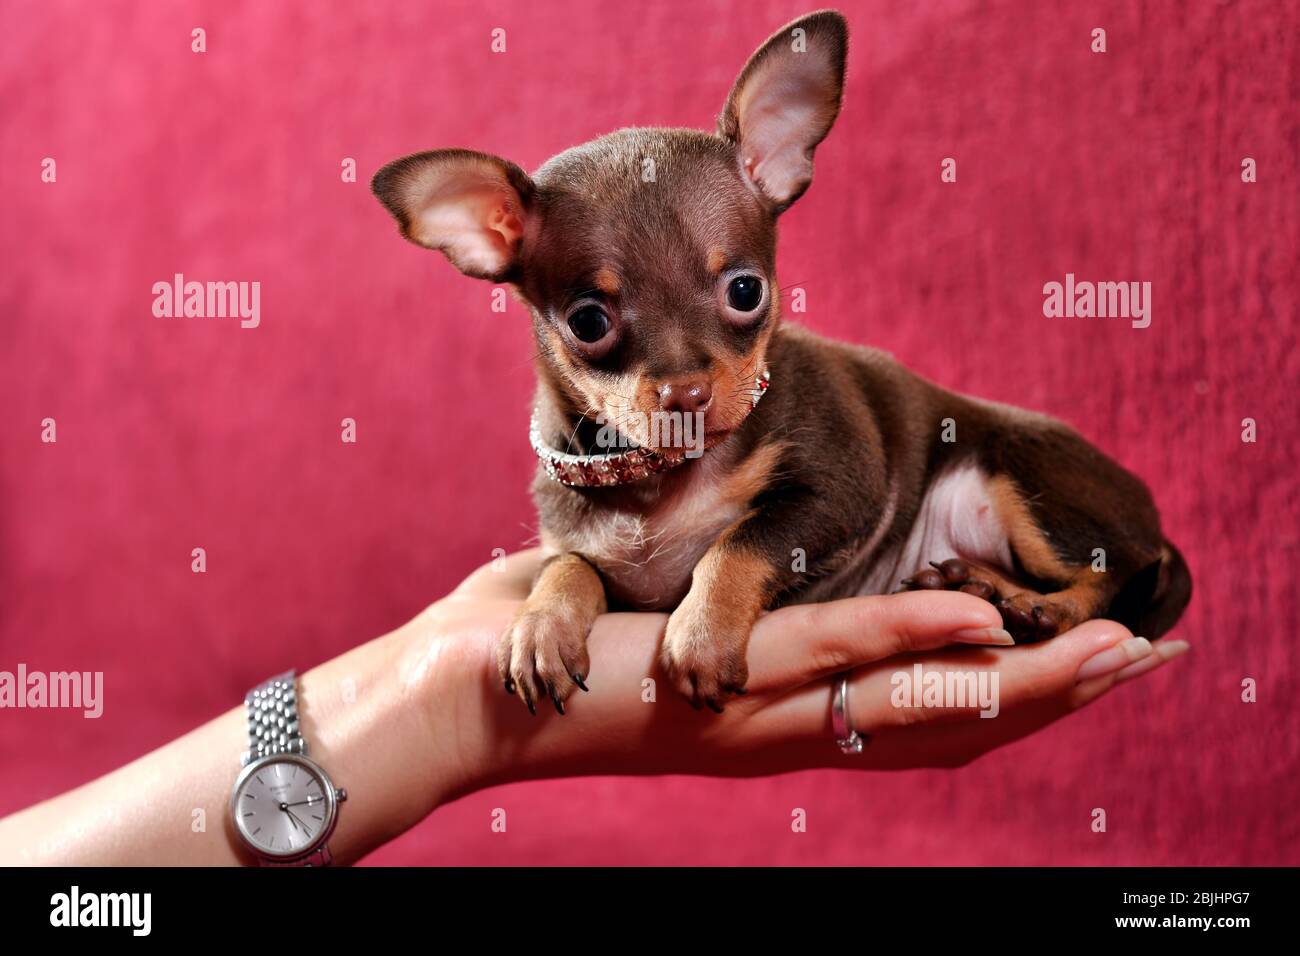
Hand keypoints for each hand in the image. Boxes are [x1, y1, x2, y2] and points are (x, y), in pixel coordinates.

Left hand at [401, 550, 1188, 790]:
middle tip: (1135, 667)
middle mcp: (781, 731)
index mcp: (772, 718)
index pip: (908, 713)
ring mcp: (756, 709)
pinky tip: (982, 631)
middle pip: (939, 720)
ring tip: (1110, 661)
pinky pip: (831, 661)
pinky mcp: (721, 684)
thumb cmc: (527, 654)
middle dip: (1042, 694)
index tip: (1071, 667)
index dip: (998, 692)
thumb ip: (696, 605)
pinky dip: (911, 642)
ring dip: (1014, 680)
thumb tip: (709, 573)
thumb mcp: (631, 620)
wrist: (449, 698)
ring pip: (911, 699)